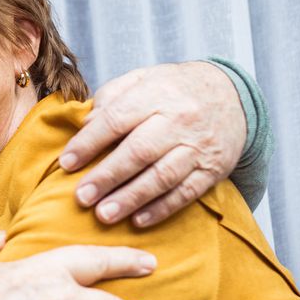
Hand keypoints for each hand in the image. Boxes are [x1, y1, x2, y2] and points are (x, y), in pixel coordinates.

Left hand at [60, 61, 245, 226]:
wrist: (233, 96)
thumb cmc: (174, 91)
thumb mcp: (143, 79)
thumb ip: (112, 97)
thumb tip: (85, 124)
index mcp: (157, 93)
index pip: (117, 119)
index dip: (89, 142)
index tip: (66, 163)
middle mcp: (179, 120)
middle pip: (139, 151)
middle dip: (107, 177)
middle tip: (81, 198)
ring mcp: (198, 146)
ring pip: (162, 176)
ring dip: (131, 198)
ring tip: (104, 215)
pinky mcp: (213, 169)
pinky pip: (186, 192)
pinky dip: (161, 209)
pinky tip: (138, 220)